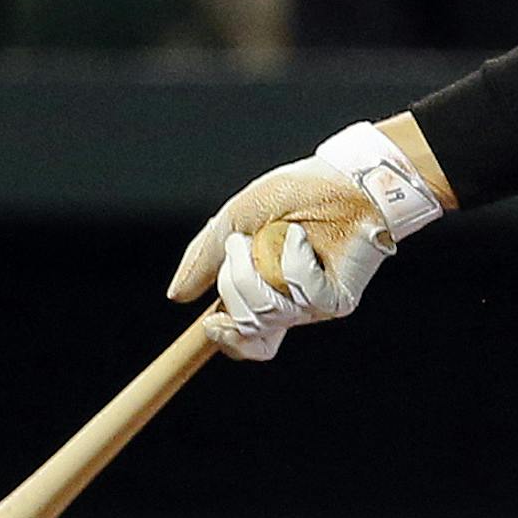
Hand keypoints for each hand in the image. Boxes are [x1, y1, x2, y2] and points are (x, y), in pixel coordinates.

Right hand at [168, 123, 445, 360]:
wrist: (340, 177)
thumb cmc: (295, 193)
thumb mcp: (235, 220)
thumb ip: (206, 257)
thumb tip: (177, 295)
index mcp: (261, 290)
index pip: (240, 339)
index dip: (224, 339)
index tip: (210, 323)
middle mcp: (287, 304)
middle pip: (244, 325)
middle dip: (236, 280)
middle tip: (247, 243)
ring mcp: (312, 304)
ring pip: (267, 312)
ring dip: (261, 267)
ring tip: (279, 233)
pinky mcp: (337, 300)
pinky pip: (301, 296)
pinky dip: (294, 261)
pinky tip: (303, 239)